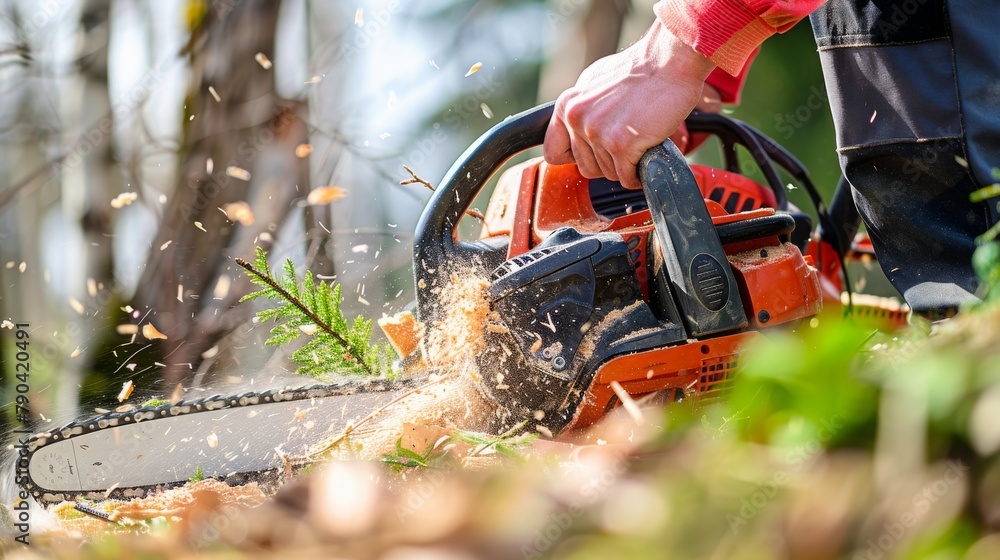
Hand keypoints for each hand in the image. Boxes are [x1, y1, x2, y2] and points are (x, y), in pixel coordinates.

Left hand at [543, 19, 715, 188]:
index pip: (553, 154)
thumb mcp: (594, 82)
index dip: (576, 158)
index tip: (594, 153)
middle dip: (609, 162)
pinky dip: (640, 173)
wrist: (669, 62)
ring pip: (609, 174)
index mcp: (567, 105)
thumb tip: (573, 130)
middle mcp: (577, 119)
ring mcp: (597, 133)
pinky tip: (649, 153)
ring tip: (640, 140)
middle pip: (586, 168)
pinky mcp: (621, 145)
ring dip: (627, 165)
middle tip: (628, 142)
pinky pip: (627, 178)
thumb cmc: (640, 71)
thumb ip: (580, 108)